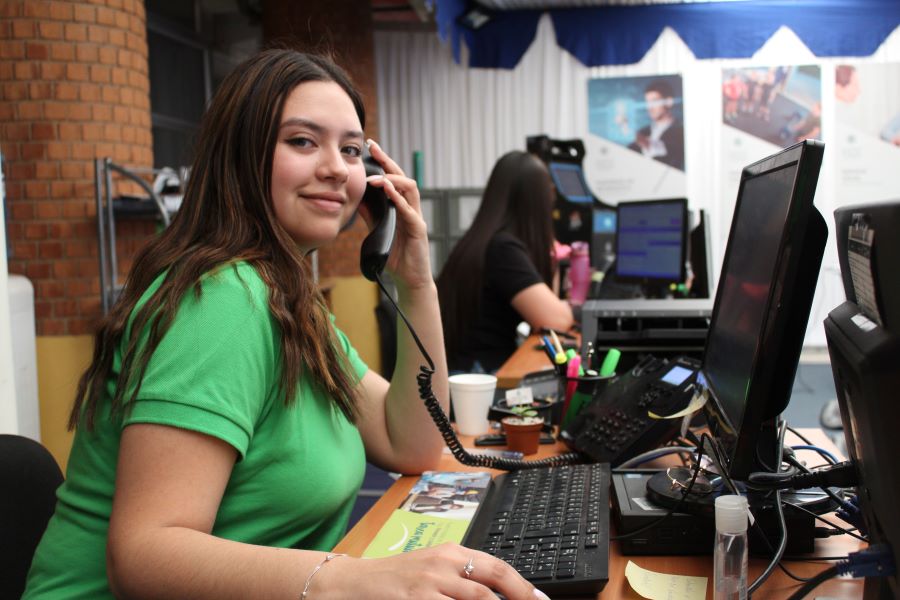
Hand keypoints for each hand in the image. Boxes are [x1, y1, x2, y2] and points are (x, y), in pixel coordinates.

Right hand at [317, 544, 548, 599]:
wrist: (353, 583)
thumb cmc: (395, 581)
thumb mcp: (432, 570)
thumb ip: (462, 577)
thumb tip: (495, 592)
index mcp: (452, 553)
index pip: (497, 566)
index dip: (522, 585)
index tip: (540, 599)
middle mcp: (444, 562)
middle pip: (494, 578)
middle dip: (520, 595)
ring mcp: (430, 581)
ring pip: (478, 598)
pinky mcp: (417, 598)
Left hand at [361, 139, 432, 290]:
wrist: (408, 281)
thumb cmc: (395, 258)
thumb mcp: (377, 232)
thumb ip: (370, 215)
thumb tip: (357, 197)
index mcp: (401, 207)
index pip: (393, 179)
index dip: (382, 162)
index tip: (369, 147)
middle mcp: (411, 209)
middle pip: (403, 177)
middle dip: (388, 161)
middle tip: (373, 148)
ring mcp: (416, 218)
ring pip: (410, 189)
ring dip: (393, 180)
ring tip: (376, 177)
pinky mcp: (419, 230)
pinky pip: (410, 210)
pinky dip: (399, 199)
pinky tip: (389, 191)